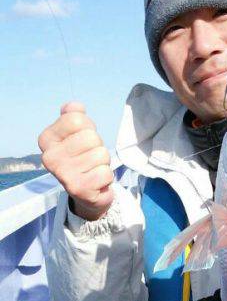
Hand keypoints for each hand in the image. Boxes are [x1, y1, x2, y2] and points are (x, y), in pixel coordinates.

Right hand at [38, 102, 113, 220]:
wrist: (86, 193)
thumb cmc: (82, 158)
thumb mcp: (75, 134)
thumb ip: (73, 116)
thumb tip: (75, 107)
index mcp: (46, 139)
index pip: (76, 119)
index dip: (88, 128)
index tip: (82, 140)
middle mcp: (50, 158)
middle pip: (90, 137)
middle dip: (97, 146)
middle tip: (90, 158)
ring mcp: (63, 175)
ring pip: (101, 154)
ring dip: (103, 162)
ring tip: (93, 170)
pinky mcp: (79, 190)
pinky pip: (106, 173)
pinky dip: (106, 177)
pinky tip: (96, 182)